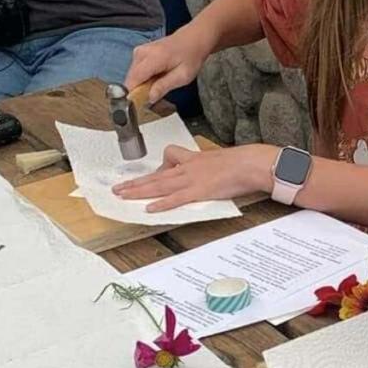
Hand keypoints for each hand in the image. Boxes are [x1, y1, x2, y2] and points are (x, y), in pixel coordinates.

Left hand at [112, 145, 276, 212]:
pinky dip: (162, 203)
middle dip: (135, 182)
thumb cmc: (239, 163)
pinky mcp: (198, 191)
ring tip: (122, 196)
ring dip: (139, 191)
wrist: (249, 164)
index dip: (160, 169)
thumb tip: (206, 177)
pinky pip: (175, 198)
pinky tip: (149, 208)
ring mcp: (191, 179)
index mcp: (193, 160)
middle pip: (155, 175)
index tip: (152, 176)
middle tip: (118, 188)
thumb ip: (208, 168)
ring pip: (159, 185)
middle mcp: (187, 168)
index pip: (169, 159)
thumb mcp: (219, 160)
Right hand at [125, 27, 213, 102]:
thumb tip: (149, 98)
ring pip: (133, 76)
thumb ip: (164, 86)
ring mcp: (139, 51)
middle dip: (139, 91)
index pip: (133, 80)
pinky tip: (156, 77)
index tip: (138, 106)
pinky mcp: (139, 53)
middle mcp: (141, 53)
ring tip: (158, 84)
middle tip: (155, 95)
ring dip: (142, 84)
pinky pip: (136, 71)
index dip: (133, 95)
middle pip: (131, 79)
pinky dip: (144, 78)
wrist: (192, 39)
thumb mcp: (182, 76)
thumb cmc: (190, 57)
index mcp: (152, 58)